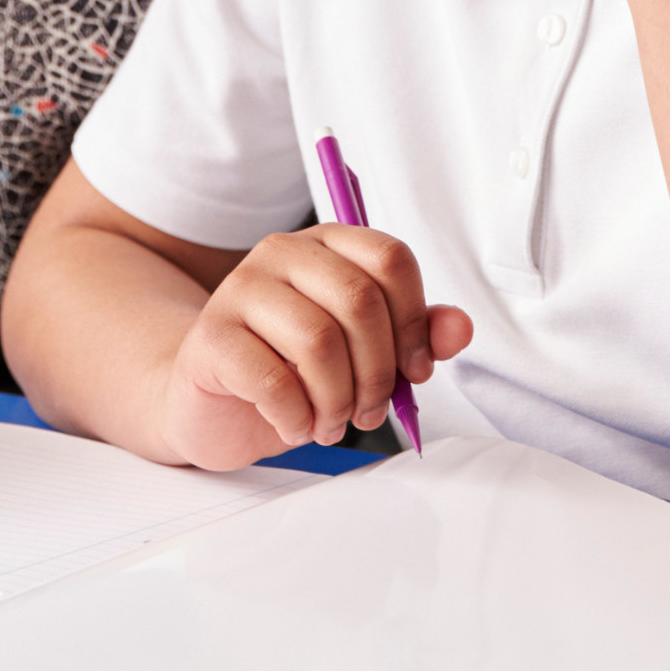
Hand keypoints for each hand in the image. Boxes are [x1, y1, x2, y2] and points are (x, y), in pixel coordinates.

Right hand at [161, 224, 471, 468]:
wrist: (212, 402)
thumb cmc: (290, 371)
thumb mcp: (361, 353)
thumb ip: (412, 335)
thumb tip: (458, 327)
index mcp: (326, 246)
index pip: (390, 259)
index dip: (414, 322)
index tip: (414, 369)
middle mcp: (281, 254)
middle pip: (359, 300)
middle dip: (378, 373)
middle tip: (369, 411)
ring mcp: (240, 290)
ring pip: (319, 341)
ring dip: (337, 401)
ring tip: (330, 422)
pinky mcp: (211, 337)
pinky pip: (273, 380)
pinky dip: (297, 418)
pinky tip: (295, 424)